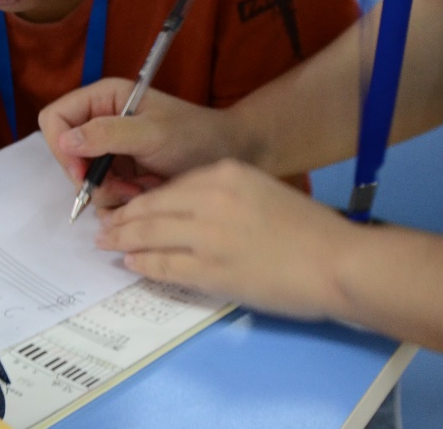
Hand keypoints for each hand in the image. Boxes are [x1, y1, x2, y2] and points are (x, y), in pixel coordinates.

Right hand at [39, 78, 243, 209]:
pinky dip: (119, 201)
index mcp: (103, 98)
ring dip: (109, 193)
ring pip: (82, 181)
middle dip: (91, 178)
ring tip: (142, 190)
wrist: (228, 156)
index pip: (55, 118)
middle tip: (123, 187)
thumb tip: (66, 140)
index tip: (82, 171)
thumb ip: (108, 134)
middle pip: (65, 155)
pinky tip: (145, 194)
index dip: (61, 146)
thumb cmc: (195, 136)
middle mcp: (100, 122)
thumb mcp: (152, 133)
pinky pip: (101, 195)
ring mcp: (109, 151)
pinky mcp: (119, 174)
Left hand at [95, 158, 357, 320]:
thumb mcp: (262, 189)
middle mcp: (211, 197)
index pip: (170, 186)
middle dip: (122, 218)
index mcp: (226, 173)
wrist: (339, 261)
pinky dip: (143, 264)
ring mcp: (208, 235)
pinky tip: (131, 263)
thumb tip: (188, 209)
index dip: (143, 199)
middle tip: (103, 226)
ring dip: (123, 239)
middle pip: (152, 207)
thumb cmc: (309, 229)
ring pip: (151, 234)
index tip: (127, 206)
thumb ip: (226, 193)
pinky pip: (165, 265)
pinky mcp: (211, 270)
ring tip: (107, 243)